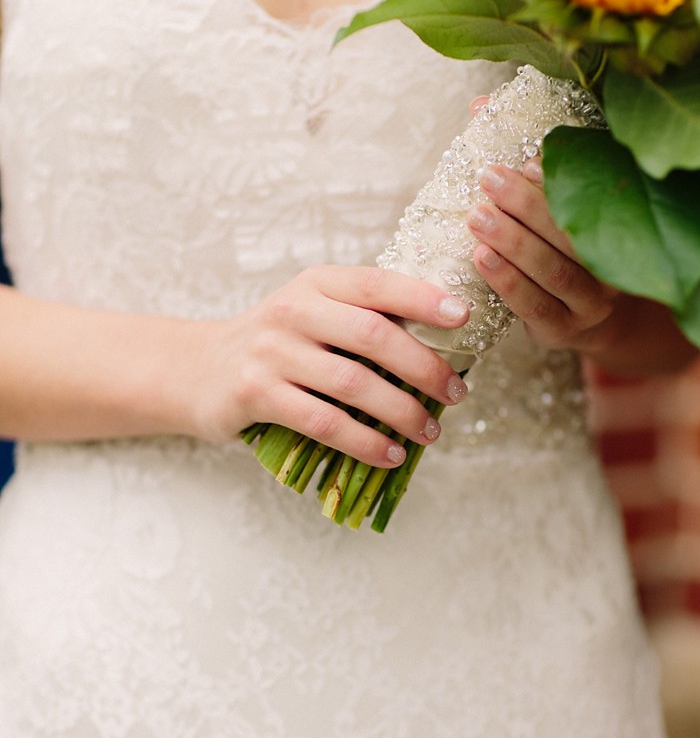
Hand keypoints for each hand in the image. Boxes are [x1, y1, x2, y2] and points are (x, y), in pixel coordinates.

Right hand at [189, 265, 469, 465]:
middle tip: (456, 394)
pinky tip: (391, 455)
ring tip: (430, 431)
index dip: (423, 298)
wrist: (198, 370)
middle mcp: (294, 310)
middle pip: (374, 335)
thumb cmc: (276, 345)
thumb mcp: (313, 314)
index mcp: (318, 283)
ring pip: (353, 384)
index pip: (378, 283)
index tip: (462, 317)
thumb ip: (362, 320)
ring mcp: (272, 352)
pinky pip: (324, 422)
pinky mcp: (256, 394)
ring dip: (401, 412)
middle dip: (425, 367)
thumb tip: (441, 349)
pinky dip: (364, 443)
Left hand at [467, 158, 618, 351]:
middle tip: (490, 179)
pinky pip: (534, 306)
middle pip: (570, 237)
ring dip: (513, 242)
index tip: (527, 164)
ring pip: (553, 272)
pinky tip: (482, 257)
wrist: (588, 324)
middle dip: (527, 205)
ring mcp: (589, 305)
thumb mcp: (568, 223)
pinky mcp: (563, 330)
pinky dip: (507, 280)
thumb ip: (550, 189)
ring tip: (478, 217)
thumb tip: (512, 141)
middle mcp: (612, 272)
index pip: (592, 205)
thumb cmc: (568, 259)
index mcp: (619, 235)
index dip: (559, 184)